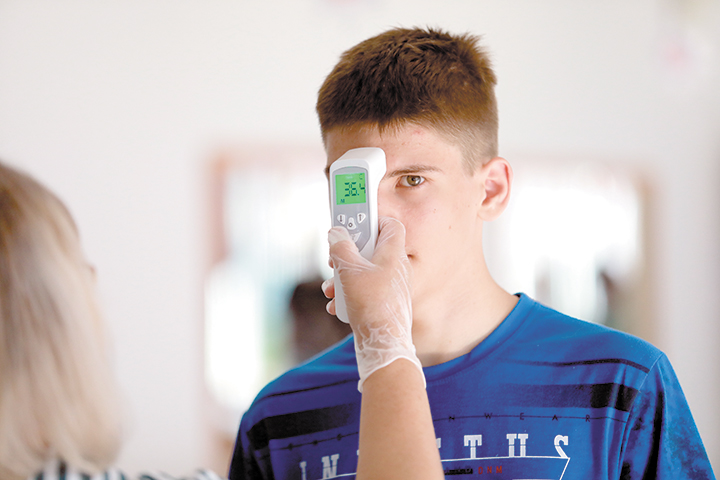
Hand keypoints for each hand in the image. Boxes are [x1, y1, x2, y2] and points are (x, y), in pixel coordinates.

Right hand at [324, 217, 423, 390]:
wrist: (384, 344)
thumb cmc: (372, 304)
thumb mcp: (348, 270)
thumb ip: (340, 247)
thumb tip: (336, 233)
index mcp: (393, 253)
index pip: (390, 224)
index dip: (372, 220)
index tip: (353, 223)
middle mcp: (396, 268)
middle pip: (370, 249)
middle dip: (348, 253)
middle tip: (335, 258)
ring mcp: (392, 286)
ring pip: (364, 271)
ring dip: (344, 277)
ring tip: (332, 288)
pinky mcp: (385, 303)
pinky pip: (365, 290)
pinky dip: (350, 294)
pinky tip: (337, 305)